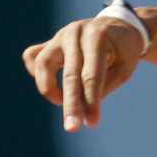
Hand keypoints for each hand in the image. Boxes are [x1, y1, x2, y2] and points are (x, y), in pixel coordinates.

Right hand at [21, 14, 148, 131]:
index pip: (92, 74)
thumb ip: (103, 87)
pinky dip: (36, 74)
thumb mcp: (124, 69)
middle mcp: (75, 32)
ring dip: (49, 88)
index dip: (91, 101)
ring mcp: (59, 36)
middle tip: (72, 128)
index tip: (92, 123)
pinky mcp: (49, 42)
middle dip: (70, 103)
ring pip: (42, 63)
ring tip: (61, 102)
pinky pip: (32, 56)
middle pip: (69, 73)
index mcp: (98, 36)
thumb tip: (82, 111)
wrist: (118, 28)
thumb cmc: (123, 52)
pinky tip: (52, 86)